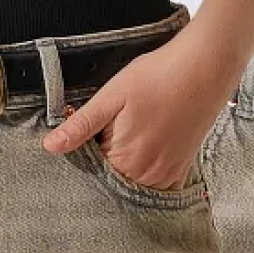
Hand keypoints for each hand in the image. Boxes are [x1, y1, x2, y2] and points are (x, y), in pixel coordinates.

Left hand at [39, 30, 227, 191]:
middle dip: (104, 162)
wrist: (204, 68)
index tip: (89, 135)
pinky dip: (147, 173)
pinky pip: (156, 184)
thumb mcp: (111, 96)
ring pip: (132, 182)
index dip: (84, 154)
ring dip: (125, 167)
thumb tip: (49, 147)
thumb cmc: (156, 76)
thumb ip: (81, 126)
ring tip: (132, 133)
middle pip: (112, 180)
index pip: (90, 172)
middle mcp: (145, 175)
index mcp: (123, 159)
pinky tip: (148, 146)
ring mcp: (166, 175)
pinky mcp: (181, 169)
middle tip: (111, 129)